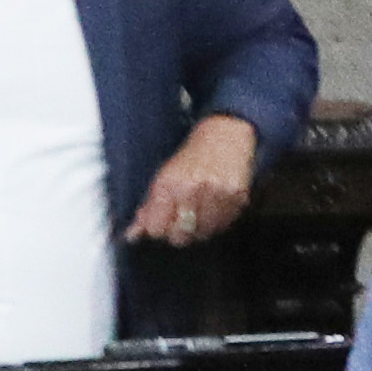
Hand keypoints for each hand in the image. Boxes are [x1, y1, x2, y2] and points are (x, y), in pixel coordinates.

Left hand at [125, 111, 259, 247]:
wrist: (225, 135)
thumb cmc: (192, 157)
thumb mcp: (165, 177)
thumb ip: (150, 207)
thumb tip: (134, 234)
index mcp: (168, 184)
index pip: (156, 228)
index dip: (157, 230)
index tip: (161, 225)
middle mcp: (192, 190)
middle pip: (180, 235)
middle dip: (178, 232)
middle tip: (181, 220)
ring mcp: (216, 195)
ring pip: (204, 233)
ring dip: (200, 228)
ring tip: (201, 212)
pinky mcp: (238, 197)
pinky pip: (224, 224)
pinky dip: (218, 222)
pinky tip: (215, 208)